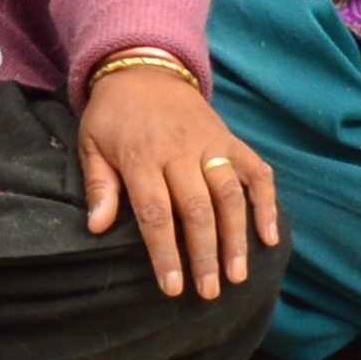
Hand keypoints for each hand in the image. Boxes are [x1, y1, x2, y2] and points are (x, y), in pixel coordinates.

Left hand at [72, 62, 279, 302]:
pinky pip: (255, 170)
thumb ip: (99, 186)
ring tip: (237, 276)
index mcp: (142, 157)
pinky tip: (269, 236)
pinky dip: (266, 202)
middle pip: (197, 209)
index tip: (172, 288)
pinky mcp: (229, 138)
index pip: (156, 213)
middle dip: (204, 254)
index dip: (165, 253)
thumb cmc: (113, 115)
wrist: (144, 67)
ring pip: (229, 194)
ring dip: (236, 237)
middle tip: (209, 292)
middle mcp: (179, 151)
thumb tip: (97, 228)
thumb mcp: (92, 144)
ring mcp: (209, 144)